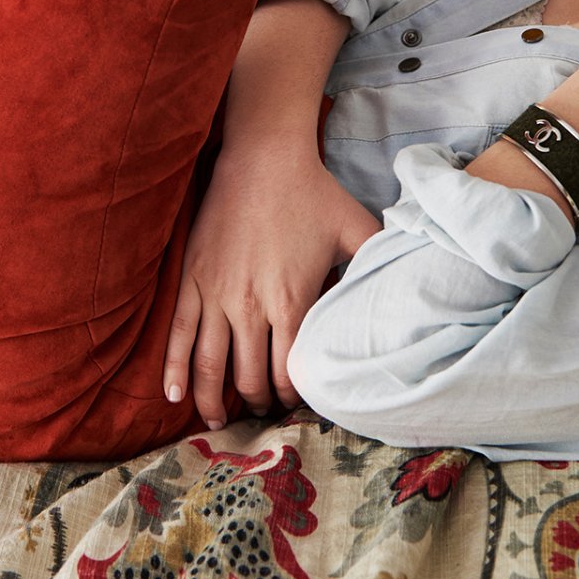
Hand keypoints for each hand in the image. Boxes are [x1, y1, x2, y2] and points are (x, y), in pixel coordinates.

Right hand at [163, 145, 380, 428]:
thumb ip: (379, 262)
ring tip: (219, 420)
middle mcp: (251, 306)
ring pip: (210, 366)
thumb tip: (405, 289)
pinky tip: (173, 395)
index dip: (294, 396)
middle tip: (264, 409)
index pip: (289, 372)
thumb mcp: (357, 229)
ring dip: (213, 401)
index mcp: (292, 300)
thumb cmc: (312, 193)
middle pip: (249, 378)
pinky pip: (180, 335)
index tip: (297, 402)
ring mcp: (217, 295)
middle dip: (258, 403)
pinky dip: (175, 369)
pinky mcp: (193, 281)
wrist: (263, 158)